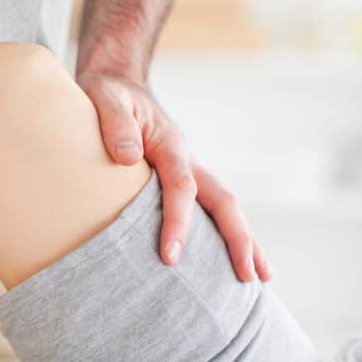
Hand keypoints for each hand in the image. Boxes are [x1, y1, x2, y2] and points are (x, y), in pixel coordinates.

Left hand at [77, 70, 269, 281]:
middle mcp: (186, 159)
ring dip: (242, 240)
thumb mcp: (104, 98)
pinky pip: (206, 208)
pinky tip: (225, 262)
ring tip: (258, 280)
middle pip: (222, 201)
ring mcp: (187, 170)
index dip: (178, 222)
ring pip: (222, 207)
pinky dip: (221, 234)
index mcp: (170, 144)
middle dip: (237, 239)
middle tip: (249, 278)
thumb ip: (115, 124)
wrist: (117, 81)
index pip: (181, 188)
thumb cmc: (108, 93)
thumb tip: (127, 157)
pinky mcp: (179, 179)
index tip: (170, 256)